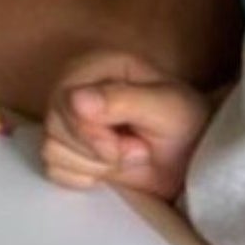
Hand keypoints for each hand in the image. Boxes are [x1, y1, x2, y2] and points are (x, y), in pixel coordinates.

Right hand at [42, 50, 211, 198]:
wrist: (193, 159)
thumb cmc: (186, 126)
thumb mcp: (166, 108)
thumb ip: (121, 101)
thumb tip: (74, 99)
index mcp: (96, 67)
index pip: (65, 101)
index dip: (91, 131)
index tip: (131, 144)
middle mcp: (75, 88)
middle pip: (54, 126)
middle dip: (99, 151)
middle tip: (137, 149)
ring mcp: (67, 119)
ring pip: (51, 149)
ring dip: (95, 165)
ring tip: (128, 155)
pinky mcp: (67, 147)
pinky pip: (53, 168)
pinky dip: (83, 177)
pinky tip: (108, 168)